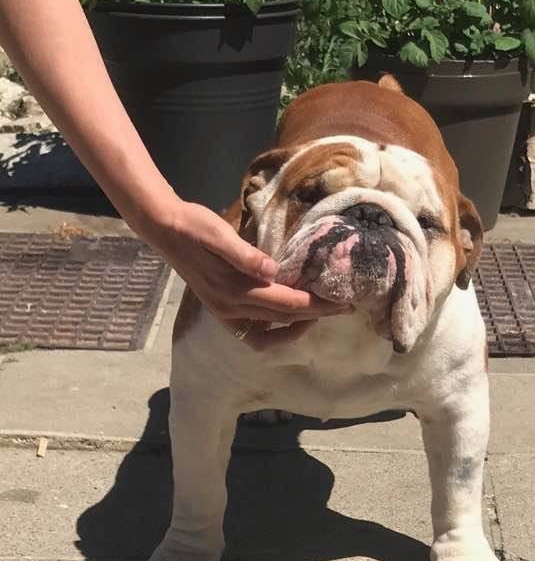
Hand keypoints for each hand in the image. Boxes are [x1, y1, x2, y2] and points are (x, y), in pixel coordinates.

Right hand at [138, 197, 348, 349]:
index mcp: (234, 290)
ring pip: (269, 333)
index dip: (317, 305)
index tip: (342, 302)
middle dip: (316, 315)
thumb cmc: (194, 226)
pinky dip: (275, 330)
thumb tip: (273, 270)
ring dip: (296, 326)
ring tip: (319, 313)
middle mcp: (231, 309)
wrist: (164, 230)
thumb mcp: (218, 234)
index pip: (287, 304)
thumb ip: (244, 255)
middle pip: (284, 319)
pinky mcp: (222, 311)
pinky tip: (289, 317)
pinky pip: (254, 333)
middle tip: (343, 307)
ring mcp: (225, 314)